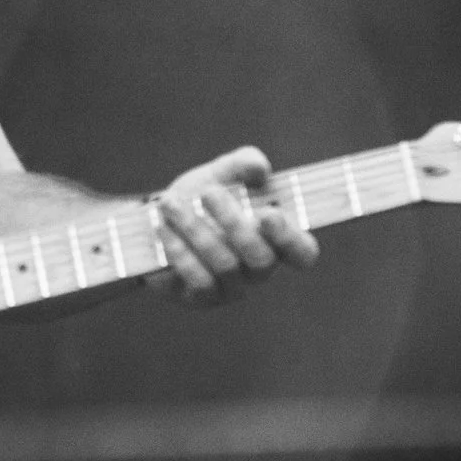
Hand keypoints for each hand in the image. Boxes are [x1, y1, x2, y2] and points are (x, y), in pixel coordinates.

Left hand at [146, 145, 318, 302]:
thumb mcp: (221, 173)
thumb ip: (243, 163)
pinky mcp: (204, 297)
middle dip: (233, 223)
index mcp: (275, 238)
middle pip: (261, 258)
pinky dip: (180, 252)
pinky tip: (164, 229)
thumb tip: (260, 168)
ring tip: (171, 204)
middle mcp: (260, 268)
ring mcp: (234, 286)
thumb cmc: (201, 197)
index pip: (303, 253)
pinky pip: (199, 281)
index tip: (268, 213)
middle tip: (208, 193)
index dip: (291, 239)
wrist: (157, 220)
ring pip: (226, 265)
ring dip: (196, 230)